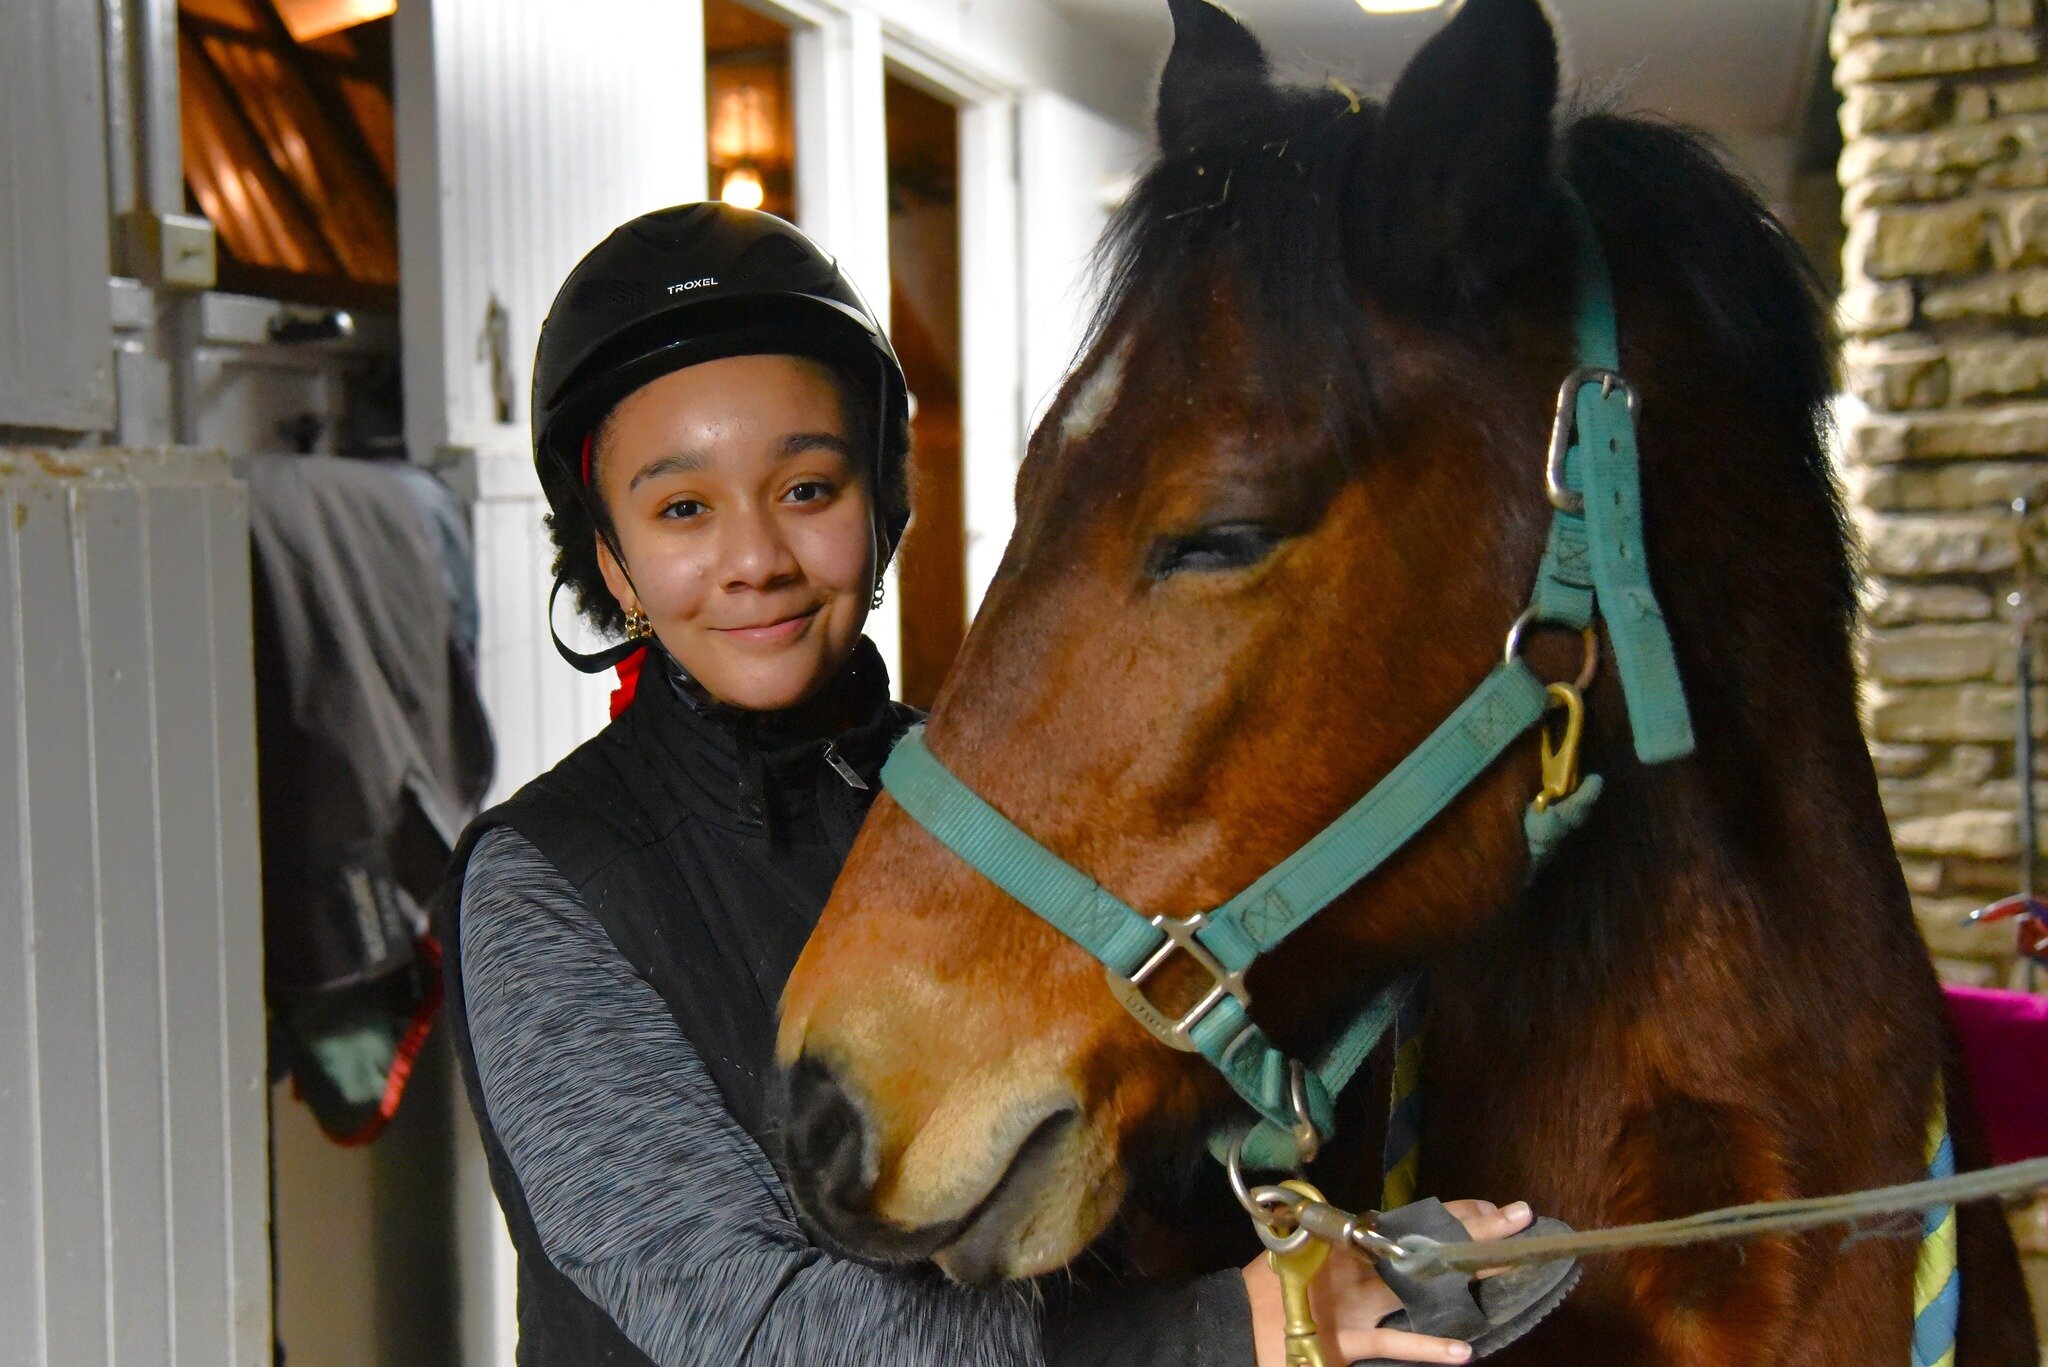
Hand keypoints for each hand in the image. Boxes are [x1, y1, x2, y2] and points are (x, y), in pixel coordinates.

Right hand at [1241, 1198, 1532, 1365]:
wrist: (1233, 1325)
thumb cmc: (1272, 1292)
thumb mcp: (1309, 1258)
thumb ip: (1343, 1246)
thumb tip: (1376, 1234)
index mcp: (1350, 1244)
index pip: (1414, 1222)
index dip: (1457, 1215)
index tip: (1496, 1209)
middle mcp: (1359, 1267)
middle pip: (1426, 1246)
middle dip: (1474, 1235)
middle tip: (1519, 1219)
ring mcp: (1355, 1302)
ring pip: (1419, 1285)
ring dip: (1463, 1278)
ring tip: (1509, 1268)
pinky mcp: (1346, 1340)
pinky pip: (1391, 1342)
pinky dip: (1426, 1348)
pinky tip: (1462, 1351)